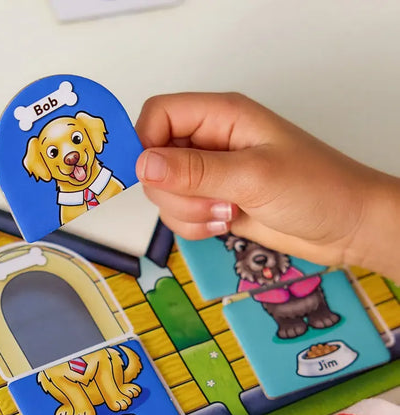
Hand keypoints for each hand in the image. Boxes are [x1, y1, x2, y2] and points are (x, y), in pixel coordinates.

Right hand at [134, 93, 399, 280]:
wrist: (345, 227)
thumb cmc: (315, 189)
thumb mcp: (252, 176)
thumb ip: (194, 171)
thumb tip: (142, 165)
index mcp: (221, 116)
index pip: (159, 115)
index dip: (145, 143)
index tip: (153, 177)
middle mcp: (210, 141)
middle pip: (154, 160)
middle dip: (173, 191)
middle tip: (213, 200)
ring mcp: (209, 174)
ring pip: (163, 193)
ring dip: (187, 213)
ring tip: (227, 214)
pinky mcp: (212, 202)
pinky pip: (178, 215)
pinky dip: (194, 227)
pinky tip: (225, 225)